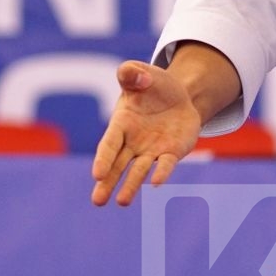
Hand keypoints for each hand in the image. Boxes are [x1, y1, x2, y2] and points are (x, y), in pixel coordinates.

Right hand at [90, 60, 202, 206]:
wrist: (178, 96)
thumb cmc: (152, 86)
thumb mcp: (142, 74)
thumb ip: (132, 73)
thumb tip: (134, 76)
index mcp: (120, 123)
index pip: (109, 144)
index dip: (103, 159)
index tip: (97, 175)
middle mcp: (132, 142)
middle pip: (117, 165)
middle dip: (108, 182)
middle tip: (98, 201)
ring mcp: (151, 150)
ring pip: (138, 171)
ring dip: (131, 186)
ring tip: (122, 202)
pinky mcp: (171, 153)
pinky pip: (165, 164)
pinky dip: (161, 173)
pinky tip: (155, 184)